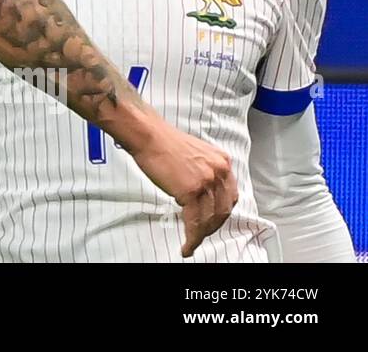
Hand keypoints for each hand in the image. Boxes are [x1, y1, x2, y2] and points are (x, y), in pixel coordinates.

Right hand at [128, 121, 237, 256]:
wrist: (148, 135)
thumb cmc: (163, 141)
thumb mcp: (195, 153)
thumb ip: (204, 170)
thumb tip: (201, 191)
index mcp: (222, 162)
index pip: (230, 195)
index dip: (221, 212)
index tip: (213, 220)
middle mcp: (219, 171)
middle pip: (223, 209)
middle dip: (213, 226)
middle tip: (202, 233)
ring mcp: (206, 181)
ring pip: (210, 218)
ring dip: (202, 234)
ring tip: (192, 242)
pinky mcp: (191, 190)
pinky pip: (194, 221)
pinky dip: (192, 237)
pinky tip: (187, 245)